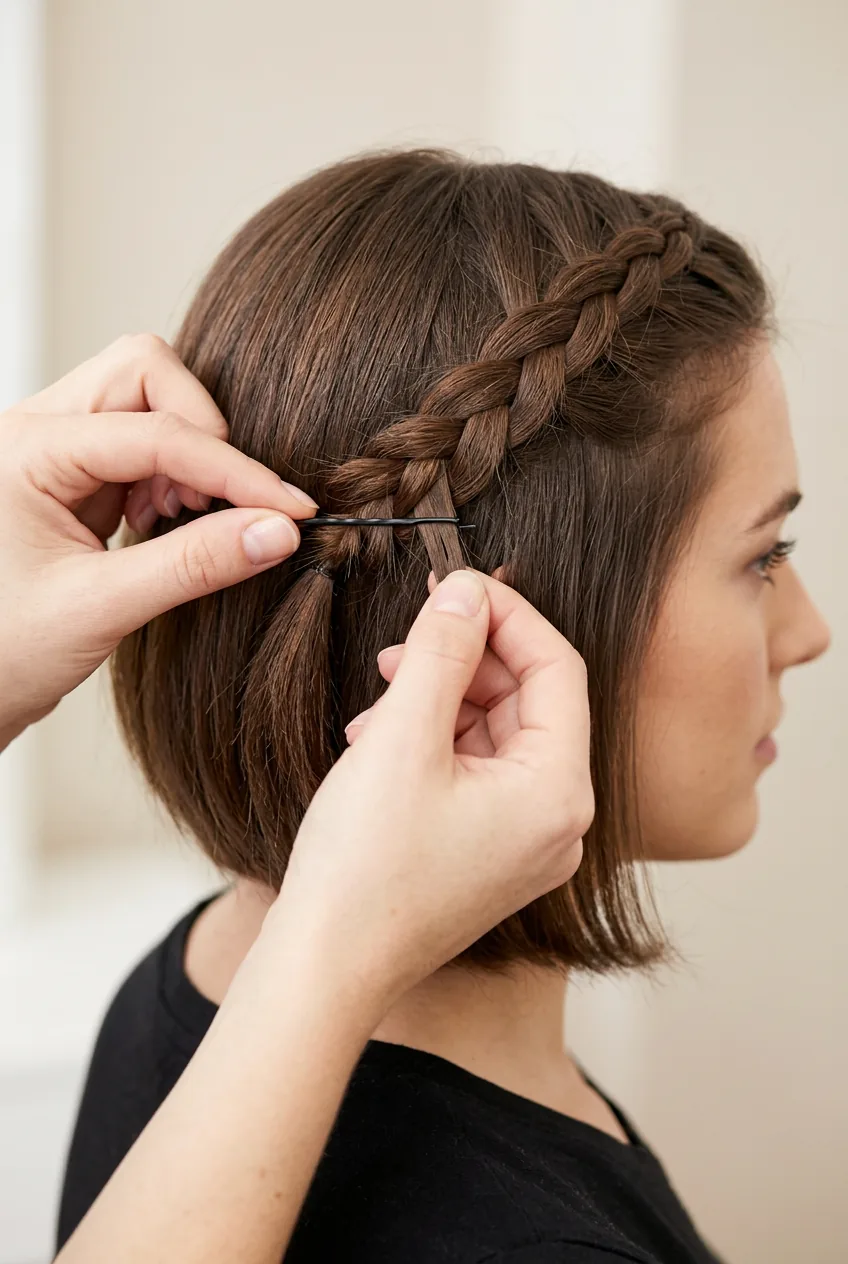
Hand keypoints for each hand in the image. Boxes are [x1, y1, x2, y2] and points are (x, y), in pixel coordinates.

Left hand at [0, 334, 316, 744]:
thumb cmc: (3, 652)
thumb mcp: (99, 609)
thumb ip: (193, 565)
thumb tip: (277, 532)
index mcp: (26, 449)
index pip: (157, 432)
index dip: (234, 472)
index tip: (290, 511)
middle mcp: (37, 430)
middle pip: (146, 372)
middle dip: (202, 431)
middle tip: (216, 505)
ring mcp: (55, 448)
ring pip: (148, 399)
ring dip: (186, 454)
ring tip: (178, 521)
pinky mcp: (74, 475)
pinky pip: (142, 439)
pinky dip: (172, 474)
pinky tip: (162, 524)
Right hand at [264, 569, 592, 1010]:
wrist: (325, 972)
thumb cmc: (364, 868)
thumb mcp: (402, 739)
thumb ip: (441, 653)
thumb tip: (465, 591)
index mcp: (558, 793)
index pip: (557, 669)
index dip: (509, 615)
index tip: (456, 586)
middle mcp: (558, 822)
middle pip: (529, 701)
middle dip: (466, 661)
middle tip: (407, 640)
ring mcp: (526, 845)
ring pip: (497, 736)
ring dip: (442, 701)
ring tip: (381, 698)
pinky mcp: (490, 856)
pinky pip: (477, 774)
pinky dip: (434, 744)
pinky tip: (378, 740)